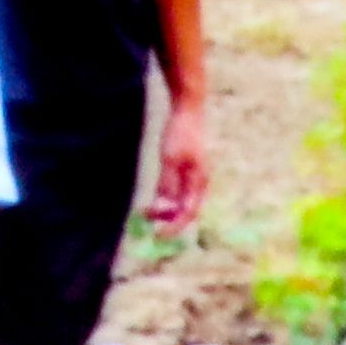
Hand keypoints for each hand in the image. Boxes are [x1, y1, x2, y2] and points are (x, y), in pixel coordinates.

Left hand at [147, 86, 210, 231]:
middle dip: (168, 222)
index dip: (174, 227)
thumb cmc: (180, 132)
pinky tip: (154, 202)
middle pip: (185, 211)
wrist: (187, 109)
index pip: (188, 213)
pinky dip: (166, 201)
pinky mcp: (187, 172)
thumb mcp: (169, 159)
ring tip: (146, 215)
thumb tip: (162, 208)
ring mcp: (194, 178)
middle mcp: (199, 183)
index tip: (157, 235)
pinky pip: (178, 194)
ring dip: (165, 213)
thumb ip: (167, 183)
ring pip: (181, 204)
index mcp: (198, 181)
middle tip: (148, 227)